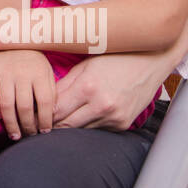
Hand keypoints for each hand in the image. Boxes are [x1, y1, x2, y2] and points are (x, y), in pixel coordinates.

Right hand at [0, 50, 55, 139]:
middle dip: (28, 126)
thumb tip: (51, 114)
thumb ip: (50, 90)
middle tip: (29, 136)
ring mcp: (4, 72)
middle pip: (25, 107)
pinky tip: (0, 117)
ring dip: (11, 124)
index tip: (45, 132)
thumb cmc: (32, 59)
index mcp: (39, 73)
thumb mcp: (46, 71)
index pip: (45, 102)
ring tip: (15, 135)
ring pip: (7, 104)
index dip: (46, 120)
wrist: (11, 35)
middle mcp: (22, 72)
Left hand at [52, 50, 169, 130]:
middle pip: (66, 126)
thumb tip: (47, 100)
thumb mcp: (86, 65)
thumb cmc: (116, 57)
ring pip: (81, 130)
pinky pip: (98, 129)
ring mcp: (114, 117)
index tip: (35, 113)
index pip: (56, 110)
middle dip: (53, 124)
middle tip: (42, 121)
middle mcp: (101, 105)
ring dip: (71, 125)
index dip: (42, 113)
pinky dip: (90, 124)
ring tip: (62, 117)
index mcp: (88, 87)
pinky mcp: (123, 124)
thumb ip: (65, 84)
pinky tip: (87, 114)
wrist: (152, 60)